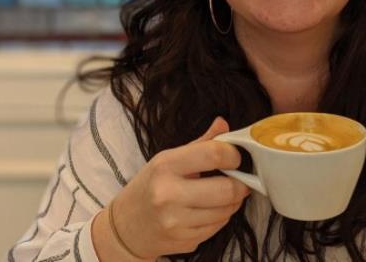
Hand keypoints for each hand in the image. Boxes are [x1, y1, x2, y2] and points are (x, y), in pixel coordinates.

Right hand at [110, 117, 250, 258]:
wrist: (125, 226)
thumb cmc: (150, 186)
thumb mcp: (168, 159)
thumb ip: (200, 143)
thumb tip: (223, 124)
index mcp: (166, 166)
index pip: (213, 155)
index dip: (233, 155)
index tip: (235, 157)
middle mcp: (169, 194)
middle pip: (227, 189)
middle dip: (240, 183)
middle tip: (239, 178)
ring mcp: (176, 221)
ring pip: (227, 210)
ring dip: (232, 201)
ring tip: (223, 193)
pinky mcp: (184, 241)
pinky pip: (218, 227)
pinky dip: (221, 217)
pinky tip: (211, 209)